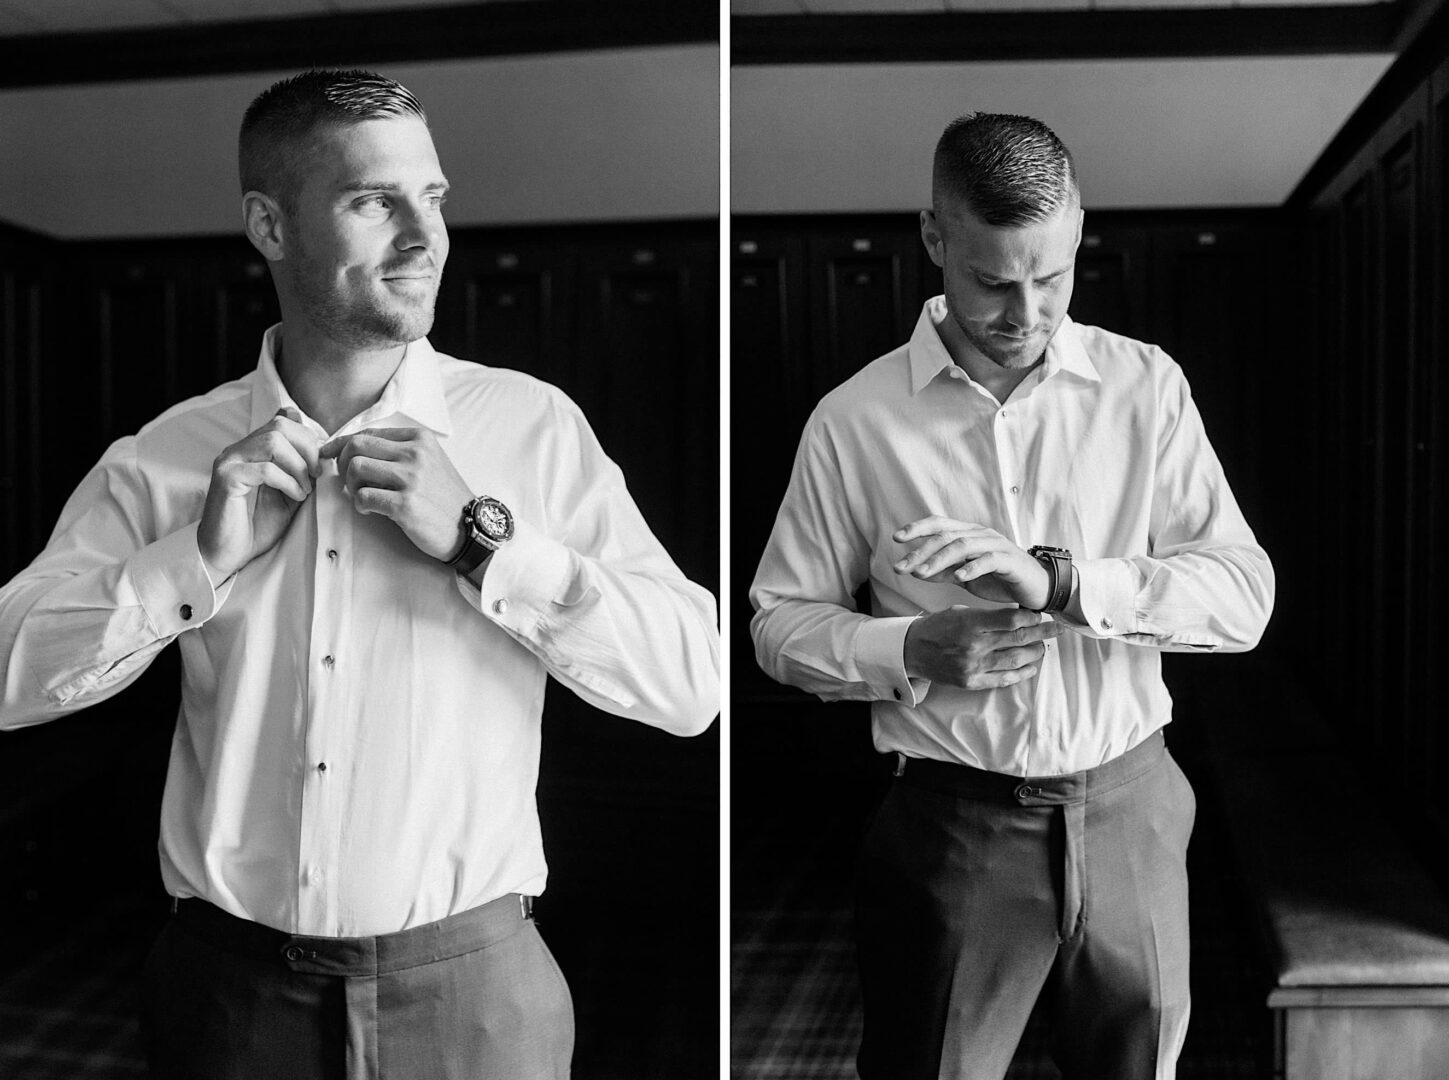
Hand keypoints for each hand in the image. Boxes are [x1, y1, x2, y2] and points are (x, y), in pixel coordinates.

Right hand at [198, 407, 319, 581]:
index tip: (322, 463)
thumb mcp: (289, 493)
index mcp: (251, 449)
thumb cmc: (257, 525)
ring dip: (298, 465)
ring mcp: (229, 462)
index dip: (309, 438)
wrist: (228, 553)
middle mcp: (238, 450)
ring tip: (305, 489)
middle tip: (316, 474)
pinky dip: (287, 481)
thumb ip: (301, 471)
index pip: (283, 420)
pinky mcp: (226, 479)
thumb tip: (322, 452)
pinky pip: (265, 469)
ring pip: (272, 441)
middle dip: (307, 448)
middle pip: (280, 425)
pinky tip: (296, 496)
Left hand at [320, 427, 473, 560]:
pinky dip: (359, 505)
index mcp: (419, 439)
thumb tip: (354, 448)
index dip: (342, 444)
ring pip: (355, 468)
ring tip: (362, 497)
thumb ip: (399, 451)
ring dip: (350, 486)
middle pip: (356, 446)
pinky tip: (370, 511)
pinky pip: (363, 497)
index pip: (368, 433)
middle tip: (348, 481)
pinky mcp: (405, 504)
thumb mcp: (430, 462)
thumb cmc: (445, 497)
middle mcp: (415, 454)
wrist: (471, 527)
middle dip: (342, 463)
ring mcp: (411, 478)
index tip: (329, 455)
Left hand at [893, 517, 1050, 608]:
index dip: (918, 528)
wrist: (1035, 588)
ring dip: (939, 560)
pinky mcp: (1009, 560)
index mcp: (969, 534)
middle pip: (945, 536)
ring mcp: (996, 545)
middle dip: (920, 551)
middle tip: (901, 567)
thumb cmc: (1000, 580)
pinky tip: (958, 577)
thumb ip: (943, 571)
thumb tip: (915, 570)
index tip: (896, 538)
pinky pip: (989, 560)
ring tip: (920, 573)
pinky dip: (972, 567)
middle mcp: (981, 534)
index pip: (939, 524)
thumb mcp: (965, 576)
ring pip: (962, 546)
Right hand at [904, 605, 1060, 689]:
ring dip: (1036, 652)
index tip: (1042, 615)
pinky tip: (1032, 666)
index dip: (1032, 618)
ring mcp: (974, 667)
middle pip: (1019, 639)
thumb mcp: (960, 612)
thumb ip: (988, 616)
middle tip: (1059, 629)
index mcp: (971, 624)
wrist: (911, 651)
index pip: (1012, 620)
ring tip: (1044, 646)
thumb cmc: (938, 627)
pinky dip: (1022, 673)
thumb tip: (1020, 615)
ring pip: (1016, 660)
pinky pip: (1005, 679)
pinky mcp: (972, 682)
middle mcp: (974, 646)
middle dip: (1044, 633)